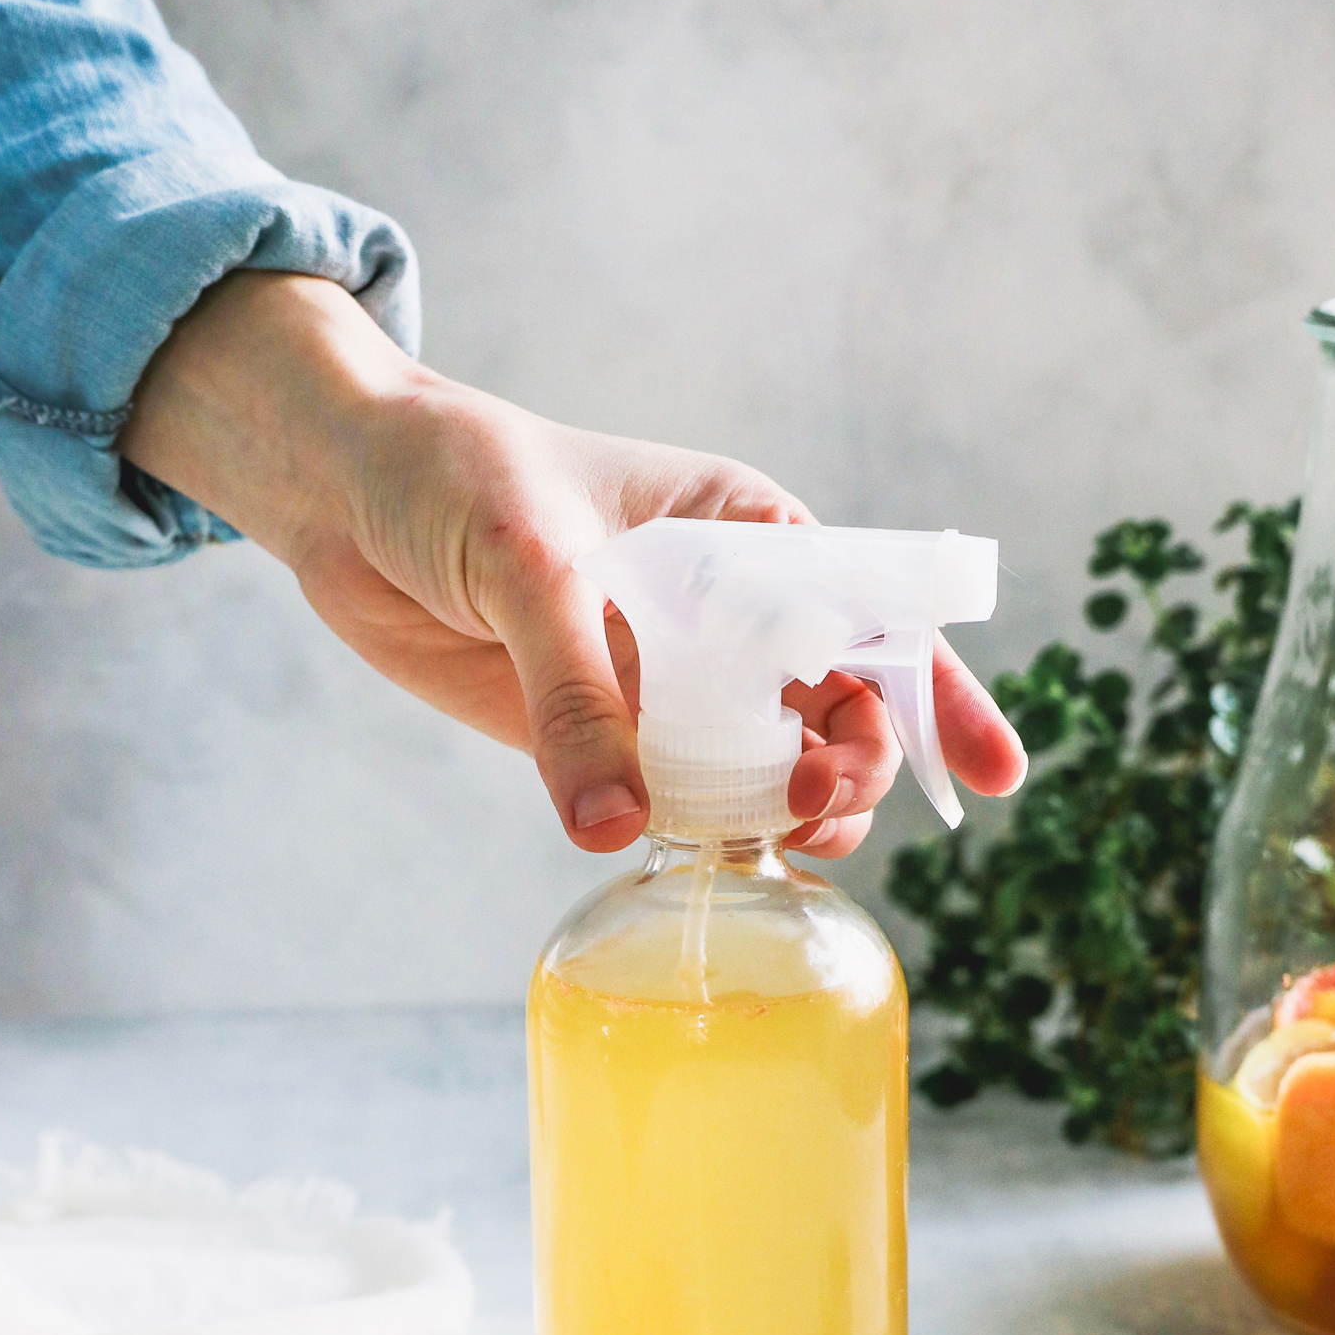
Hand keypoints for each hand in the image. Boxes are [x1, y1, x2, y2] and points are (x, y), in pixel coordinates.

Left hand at [122, 273, 1025, 854]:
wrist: (342, 490)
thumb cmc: (451, 475)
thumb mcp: (528, 565)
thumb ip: (575, 693)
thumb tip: (615, 827)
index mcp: (750, 534)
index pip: (876, 616)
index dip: (939, 696)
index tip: (992, 774)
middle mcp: (728, 614)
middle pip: (837, 713)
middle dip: (852, 769)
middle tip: (814, 808)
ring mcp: (670, 680)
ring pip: (765, 769)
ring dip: (786, 815)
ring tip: (770, 843)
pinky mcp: (603, 733)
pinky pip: (676, 801)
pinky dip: (704, 837)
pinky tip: (710, 859)